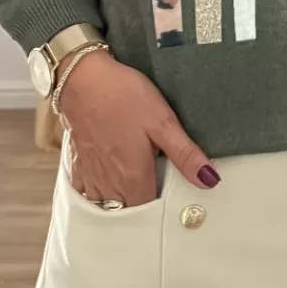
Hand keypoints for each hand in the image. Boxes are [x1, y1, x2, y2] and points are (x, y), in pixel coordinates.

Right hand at [56, 52, 219, 206]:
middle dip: (142, 206)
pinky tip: (106, 181)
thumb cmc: (121, 96)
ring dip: (120, 202)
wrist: (81, 77)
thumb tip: (209, 179)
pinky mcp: (77, 162)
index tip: (174, 196)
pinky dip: (97, 193)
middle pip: (128, 210)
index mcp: (133, 177)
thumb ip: (185, 154)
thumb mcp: (162, 121)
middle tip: (157, 187)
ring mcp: (91, 174)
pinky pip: (86, 192)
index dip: (164, 206)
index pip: (151, 210)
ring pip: (107, 204)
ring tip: (134, 186)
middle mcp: (110, 183)